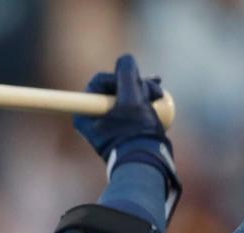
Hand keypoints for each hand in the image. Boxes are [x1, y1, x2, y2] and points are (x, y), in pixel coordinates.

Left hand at [74, 55, 180, 218]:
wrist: (145, 162)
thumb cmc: (135, 133)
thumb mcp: (132, 99)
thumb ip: (126, 74)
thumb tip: (124, 58)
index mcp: (84, 112)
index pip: (101, 80)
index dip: (121, 79)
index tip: (135, 88)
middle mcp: (92, 117)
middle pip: (115, 86)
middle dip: (138, 85)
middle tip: (154, 89)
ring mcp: (106, 122)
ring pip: (126, 94)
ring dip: (144, 92)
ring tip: (158, 98)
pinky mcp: (120, 127)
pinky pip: (131, 106)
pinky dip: (144, 101)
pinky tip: (158, 100)